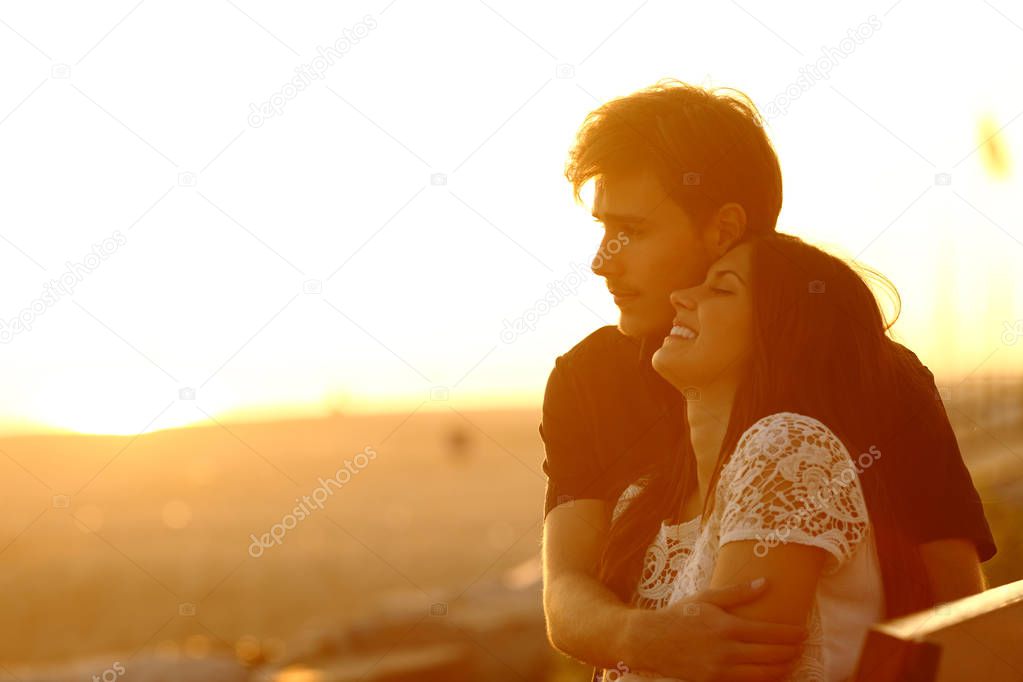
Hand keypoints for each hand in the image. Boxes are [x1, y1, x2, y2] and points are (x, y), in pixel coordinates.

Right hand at [620, 579, 806, 681]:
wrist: (650, 641)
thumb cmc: (679, 615)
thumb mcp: (706, 598)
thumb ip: (737, 593)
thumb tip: (765, 584)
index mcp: (727, 626)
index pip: (769, 632)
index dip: (790, 634)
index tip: (804, 632)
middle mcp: (726, 650)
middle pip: (770, 655)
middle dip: (791, 652)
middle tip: (802, 647)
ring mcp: (720, 669)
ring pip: (762, 674)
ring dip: (781, 669)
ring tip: (791, 662)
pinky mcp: (714, 681)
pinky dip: (762, 680)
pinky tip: (770, 675)